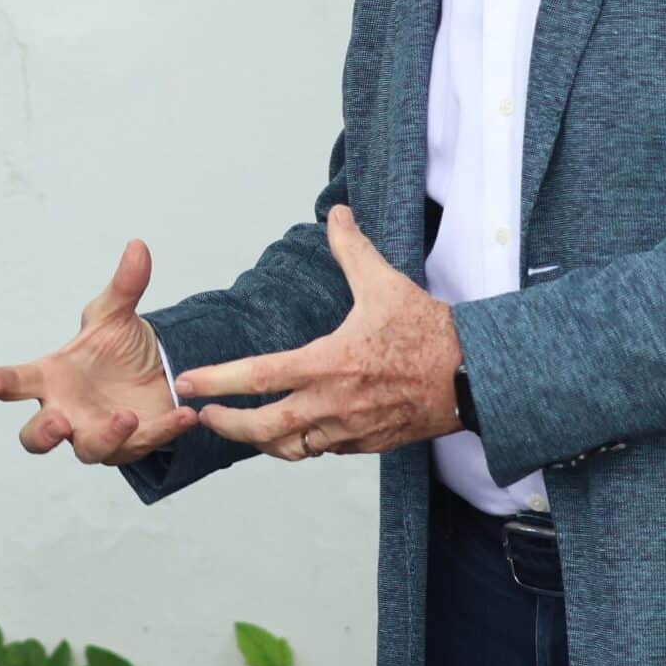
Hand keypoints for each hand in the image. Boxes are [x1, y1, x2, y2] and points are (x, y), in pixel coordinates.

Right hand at [0, 240, 198, 466]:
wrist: (154, 373)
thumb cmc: (115, 350)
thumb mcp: (117, 315)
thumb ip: (125, 286)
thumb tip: (139, 246)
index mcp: (52, 377)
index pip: (18, 382)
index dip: (2, 383)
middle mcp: (67, 411)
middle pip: (37, 437)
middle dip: (43, 434)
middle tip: (58, 423)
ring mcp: (96, 432)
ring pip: (89, 450)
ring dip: (106, 436)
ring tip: (126, 416)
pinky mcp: (132, 444)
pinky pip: (144, 444)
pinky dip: (163, 431)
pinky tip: (185, 414)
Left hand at [178, 205, 461, 459]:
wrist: (476, 377)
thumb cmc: (429, 332)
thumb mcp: (385, 284)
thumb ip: (352, 249)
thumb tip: (336, 214)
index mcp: (329, 364)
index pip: (261, 377)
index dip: (219, 381)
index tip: (190, 382)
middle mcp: (334, 404)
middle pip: (265, 428)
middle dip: (228, 425)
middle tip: (204, 417)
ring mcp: (351, 430)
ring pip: (292, 448)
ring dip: (262, 440)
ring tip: (242, 428)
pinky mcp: (368, 445)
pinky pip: (323, 451)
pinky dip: (301, 444)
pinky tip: (292, 431)